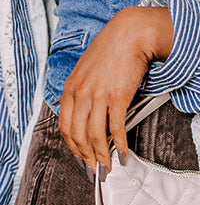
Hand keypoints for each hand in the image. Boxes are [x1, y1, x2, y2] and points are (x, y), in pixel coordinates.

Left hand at [58, 6, 173, 174]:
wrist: (130, 34)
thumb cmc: (112, 51)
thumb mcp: (87, 72)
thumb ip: (83, 93)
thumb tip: (88, 117)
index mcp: (71, 88)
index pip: (65, 127)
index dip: (73, 148)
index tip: (82, 159)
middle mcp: (81, 93)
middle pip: (78, 135)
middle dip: (86, 158)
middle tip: (95, 170)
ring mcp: (98, 95)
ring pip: (95, 135)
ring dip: (101, 156)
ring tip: (108, 166)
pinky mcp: (117, 96)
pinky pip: (115, 127)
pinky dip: (119, 144)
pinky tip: (122, 153)